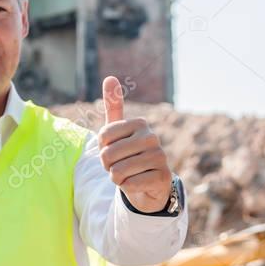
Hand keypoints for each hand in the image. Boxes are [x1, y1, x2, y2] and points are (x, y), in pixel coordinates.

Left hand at [98, 75, 173, 213]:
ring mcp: (160, 157)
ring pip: (117, 171)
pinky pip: (129, 184)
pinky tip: (138, 183)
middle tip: (121, 165)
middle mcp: (152, 137)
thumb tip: (110, 77)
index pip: (102, 137)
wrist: (148, 183)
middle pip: (108, 155)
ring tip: (129, 174)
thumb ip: (114, 106)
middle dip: (108, 166)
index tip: (115, 151)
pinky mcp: (162, 177)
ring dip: (117, 178)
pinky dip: (128, 188)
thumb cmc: (129, 155)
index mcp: (140, 123)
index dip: (102, 149)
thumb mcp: (118, 132)